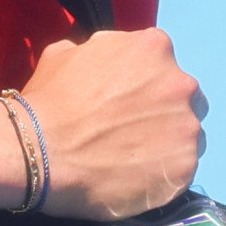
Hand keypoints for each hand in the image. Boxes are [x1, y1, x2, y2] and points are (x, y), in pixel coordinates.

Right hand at [19, 27, 204, 220]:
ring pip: (187, 135)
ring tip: (132, 159)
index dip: (143, 85)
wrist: (38, 151)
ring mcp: (187, 128)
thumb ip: (99, 50)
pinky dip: (163, 174)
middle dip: (163, 112)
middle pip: (183, 99)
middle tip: (130, 131)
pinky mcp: (185, 167)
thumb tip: (104, 56)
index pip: (162, 65)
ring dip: (167, 143)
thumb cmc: (49, 101)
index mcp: (155, 48)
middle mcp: (181, 84)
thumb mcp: (66, 53)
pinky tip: (135, 178)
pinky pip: (182, 169)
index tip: (125, 103)